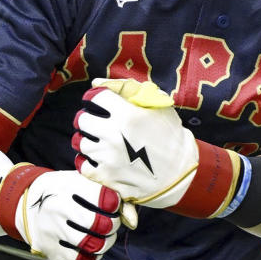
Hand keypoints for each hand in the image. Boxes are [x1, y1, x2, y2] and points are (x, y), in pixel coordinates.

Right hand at [0, 165, 121, 259]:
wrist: (23, 202)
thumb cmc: (60, 190)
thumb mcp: (80, 181)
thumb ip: (109, 194)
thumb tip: (133, 220)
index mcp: (69, 186)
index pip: (106, 199)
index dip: (116, 205)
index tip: (112, 205)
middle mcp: (59, 207)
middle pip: (102, 225)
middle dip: (113, 225)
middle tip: (111, 223)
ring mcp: (52, 229)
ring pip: (93, 245)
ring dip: (106, 242)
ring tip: (103, 235)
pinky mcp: (49, 248)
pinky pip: (81, 259)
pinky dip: (92, 255)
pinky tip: (91, 247)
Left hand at [73, 78, 239, 220]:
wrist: (180, 172)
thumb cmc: (169, 135)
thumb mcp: (157, 105)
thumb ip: (127, 89)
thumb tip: (96, 82)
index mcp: (128, 114)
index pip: (95, 97)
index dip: (94, 98)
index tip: (96, 102)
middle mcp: (115, 134)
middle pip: (82, 120)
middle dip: (88, 119)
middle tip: (96, 123)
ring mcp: (109, 157)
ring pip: (80, 142)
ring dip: (88, 140)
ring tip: (100, 142)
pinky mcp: (107, 177)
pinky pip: (83, 166)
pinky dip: (88, 162)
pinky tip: (99, 159)